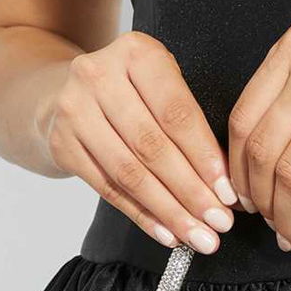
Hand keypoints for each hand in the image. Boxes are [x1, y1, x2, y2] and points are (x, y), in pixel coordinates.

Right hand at [46, 30, 237, 252]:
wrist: (62, 94)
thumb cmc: (130, 92)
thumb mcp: (160, 85)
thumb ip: (190, 122)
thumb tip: (225, 187)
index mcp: (137, 53)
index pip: (177, 114)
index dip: (205, 158)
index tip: (229, 193)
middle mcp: (99, 75)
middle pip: (153, 147)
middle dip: (191, 192)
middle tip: (219, 223)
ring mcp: (73, 110)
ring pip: (129, 173)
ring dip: (169, 211)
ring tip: (198, 236)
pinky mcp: (61, 144)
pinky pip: (108, 189)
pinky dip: (142, 215)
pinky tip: (167, 233)